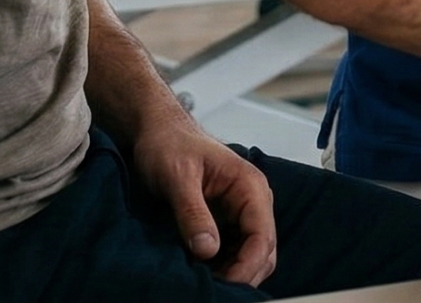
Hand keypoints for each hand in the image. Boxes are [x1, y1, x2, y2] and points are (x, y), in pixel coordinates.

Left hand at [124, 108, 277, 285]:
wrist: (157, 133)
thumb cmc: (169, 145)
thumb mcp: (177, 177)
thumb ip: (193, 212)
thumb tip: (208, 250)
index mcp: (250, 186)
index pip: (262, 235)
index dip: (247, 265)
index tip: (224, 284)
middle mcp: (252, 202)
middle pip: (263, 250)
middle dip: (244, 274)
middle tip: (213, 290)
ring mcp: (240, 213)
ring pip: (251, 255)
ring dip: (235, 273)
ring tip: (207, 283)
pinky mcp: (226, 222)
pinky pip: (234, 251)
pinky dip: (224, 267)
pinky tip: (204, 273)